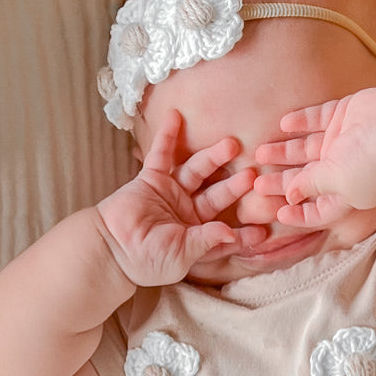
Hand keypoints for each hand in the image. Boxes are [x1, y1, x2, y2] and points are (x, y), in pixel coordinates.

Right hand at [95, 110, 267, 286]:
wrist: (110, 249)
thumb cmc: (146, 260)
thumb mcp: (181, 255)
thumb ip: (206, 241)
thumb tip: (230, 233)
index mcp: (198, 236)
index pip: (227, 232)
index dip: (244, 231)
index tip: (264, 228)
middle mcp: (189, 213)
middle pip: (217, 194)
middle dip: (235, 184)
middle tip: (253, 173)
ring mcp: (171, 193)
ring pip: (197, 171)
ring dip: (213, 157)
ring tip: (232, 144)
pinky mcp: (152, 180)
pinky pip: (162, 155)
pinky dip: (168, 136)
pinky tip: (178, 116)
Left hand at [252, 87, 375, 227]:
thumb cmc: (370, 164)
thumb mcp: (336, 183)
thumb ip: (310, 186)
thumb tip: (290, 196)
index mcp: (344, 192)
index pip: (318, 209)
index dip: (299, 214)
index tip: (279, 214)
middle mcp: (342, 168)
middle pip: (305, 178)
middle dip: (280, 182)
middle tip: (254, 183)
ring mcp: (342, 140)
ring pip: (305, 148)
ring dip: (283, 151)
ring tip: (260, 153)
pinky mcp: (344, 114)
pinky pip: (317, 117)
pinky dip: (300, 121)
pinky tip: (282, 125)